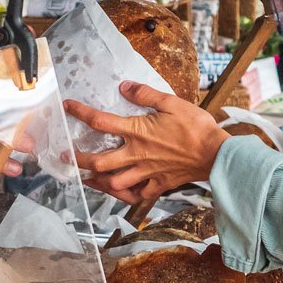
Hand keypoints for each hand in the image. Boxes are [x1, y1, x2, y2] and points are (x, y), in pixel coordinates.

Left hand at [64, 82, 228, 203]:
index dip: (80, 113)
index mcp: (138, 132)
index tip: (68, 107)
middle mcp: (137, 154)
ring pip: (114, 183)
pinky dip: (127, 194)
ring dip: (98, 181)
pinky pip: (138, 195)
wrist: (216, 154)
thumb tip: (124, 87)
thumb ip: (145, 95)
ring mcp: (147, 172)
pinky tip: (121, 191)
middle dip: (78, 160)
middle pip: (99, 162)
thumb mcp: (171, 102)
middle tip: (66, 157)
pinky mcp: (159, 184)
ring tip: (88, 178)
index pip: (101, 121)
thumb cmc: (196, 127)